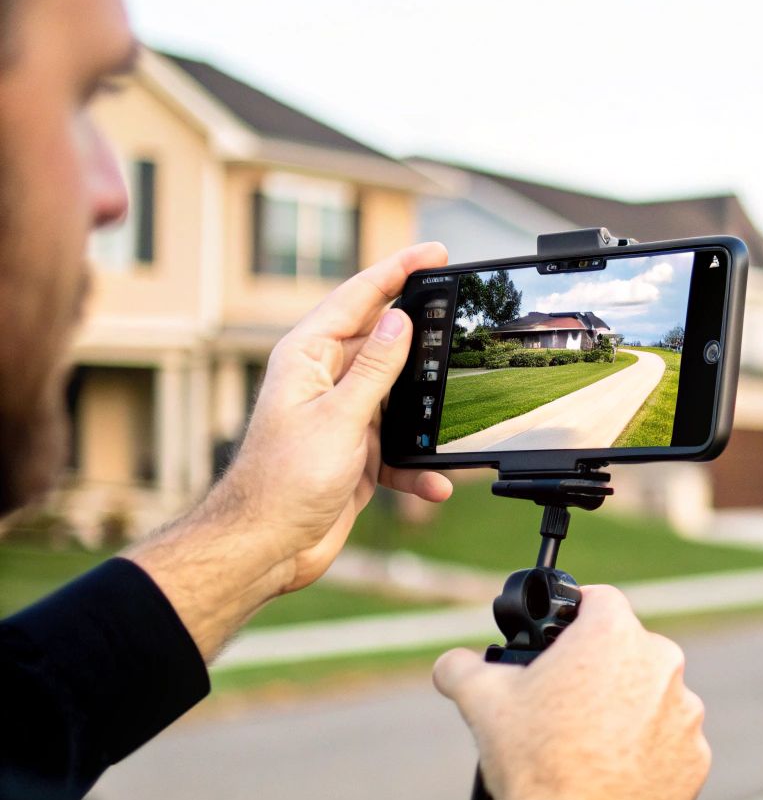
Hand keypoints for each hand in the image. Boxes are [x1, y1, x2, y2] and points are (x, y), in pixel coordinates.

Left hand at [215, 242, 455, 588]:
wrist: (265, 547)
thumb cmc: (283, 482)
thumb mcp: (339, 419)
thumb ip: (374, 369)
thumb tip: (400, 322)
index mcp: (308, 357)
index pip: (358, 298)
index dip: (398, 271)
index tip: (435, 253)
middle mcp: (324, 380)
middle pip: (383, 341)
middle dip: (423, 333)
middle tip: (460, 312)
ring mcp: (342, 416)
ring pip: (399, 395)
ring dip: (427, 411)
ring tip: (458, 406)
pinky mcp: (356, 452)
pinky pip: (400, 447)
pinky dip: (420, 464)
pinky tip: (434, 480)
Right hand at [432, 586, 710, 799]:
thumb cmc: (534, 759)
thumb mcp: (482, 701)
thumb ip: (462, 667)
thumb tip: (451, 665)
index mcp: (614, 634)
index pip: (598, 600)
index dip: (575, 616)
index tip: (561, 638)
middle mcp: (662, 664)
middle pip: (627, 652)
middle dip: (599, 671)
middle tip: (565, 704)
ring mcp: (686, 713)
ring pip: (652, 699)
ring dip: (627, 713)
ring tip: (587, 748)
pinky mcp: (696, 758)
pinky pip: (670, 745)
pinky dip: (648, 755)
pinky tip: (613, 776)